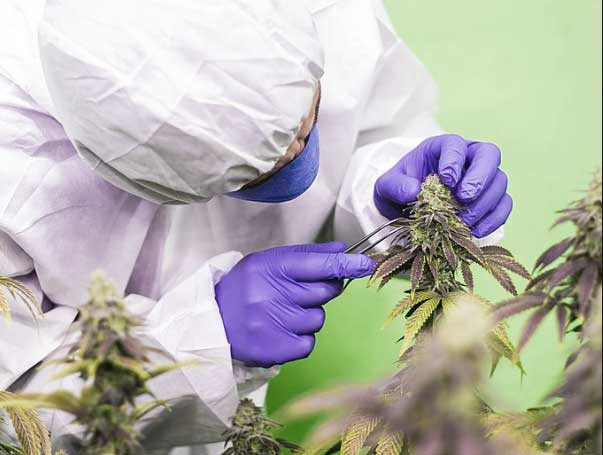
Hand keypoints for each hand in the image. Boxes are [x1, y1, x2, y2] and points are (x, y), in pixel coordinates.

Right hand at [215, 242, 374, 367]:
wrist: (213, 323)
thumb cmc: (245, 288)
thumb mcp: (268, 262)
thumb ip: (306, 255)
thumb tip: (342, 250)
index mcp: (273, 267)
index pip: (319, 264)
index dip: (347, 264)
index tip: (366, 264)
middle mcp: (274, 294)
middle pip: (326, 292)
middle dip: (320, 291)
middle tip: (296, 292)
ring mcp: (276, 324)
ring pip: (319, 318)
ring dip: (308, 316)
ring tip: (282, 313)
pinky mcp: (278, 349)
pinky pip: (309, 342)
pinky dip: (301, 337)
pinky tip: (280, 330)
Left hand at [374, 134, 512, 237]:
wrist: (406, 207)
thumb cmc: (400, 188)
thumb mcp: (387, 186)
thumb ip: (395, 186)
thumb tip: (413, 191)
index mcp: (443, 147)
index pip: (456, 144)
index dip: (454, 160)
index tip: (446, 180)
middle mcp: (468, 157)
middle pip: (489, 155)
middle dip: (479, 177)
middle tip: (464, 198)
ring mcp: (483, 178)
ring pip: (499, 182)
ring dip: (484, 203)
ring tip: (464, 221)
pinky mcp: (490, 199)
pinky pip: (503, 205)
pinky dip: (494, 219)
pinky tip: (476, 231)